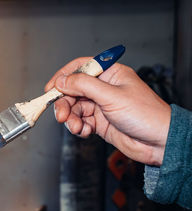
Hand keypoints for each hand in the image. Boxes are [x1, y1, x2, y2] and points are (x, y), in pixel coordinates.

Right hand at [45, 57, 170, 165]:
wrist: (159, 142)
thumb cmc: (146, 114)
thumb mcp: (111, 96)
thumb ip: (83, 86)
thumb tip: (62, 80)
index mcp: (110, 74)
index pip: (80, 68)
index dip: (63, 76)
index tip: (50, 88)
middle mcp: (104, 88)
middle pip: (73, 91)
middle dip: (65, 104)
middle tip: (61, 116)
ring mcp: (101, 106)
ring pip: (75, 108)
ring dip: (71, 119)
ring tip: (76, 127)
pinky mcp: (100, 122)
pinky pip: (81, 122)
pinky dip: (79, 128)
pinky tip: (85, 132)